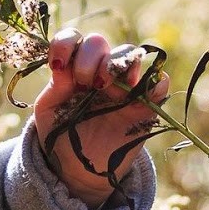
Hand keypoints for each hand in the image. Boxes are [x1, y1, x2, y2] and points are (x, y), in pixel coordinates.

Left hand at [32, 29, 168, 209]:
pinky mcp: (145, 104)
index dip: (66, 44)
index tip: (58, 66)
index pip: (73, 39)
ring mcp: (123, 86)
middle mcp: (99, 71)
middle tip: (86, 83)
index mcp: (73, 69)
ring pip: (131, 54)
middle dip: (92, 58)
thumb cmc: (60, 136)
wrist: (79, 170)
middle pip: (100, 42)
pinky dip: (155, 82)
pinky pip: (159, 82)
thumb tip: (63, 67)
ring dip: (120, 64)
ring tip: (112, 89)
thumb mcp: (49, 113)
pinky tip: (139, 96)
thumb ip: (54, 89)